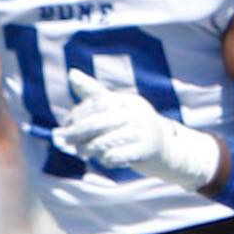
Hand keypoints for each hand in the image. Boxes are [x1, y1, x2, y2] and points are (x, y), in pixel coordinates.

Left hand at [53, 70, 220, 189]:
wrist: (169, 150)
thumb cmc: (135, 127)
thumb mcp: (117, 108)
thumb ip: (94, 92)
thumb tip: (71, 72)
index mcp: (126, 101)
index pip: (94, 104)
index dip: (76, 115)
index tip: (65, 127)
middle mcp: (135, 113)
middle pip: (95, 124)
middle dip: (75, 134)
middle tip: (64, 142)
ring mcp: (142, 131)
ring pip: (101, 142)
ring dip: (88, 150)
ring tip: (85, 153)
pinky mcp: (145, 150)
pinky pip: (114, 156)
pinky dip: (105, 160)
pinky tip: (106, 160)